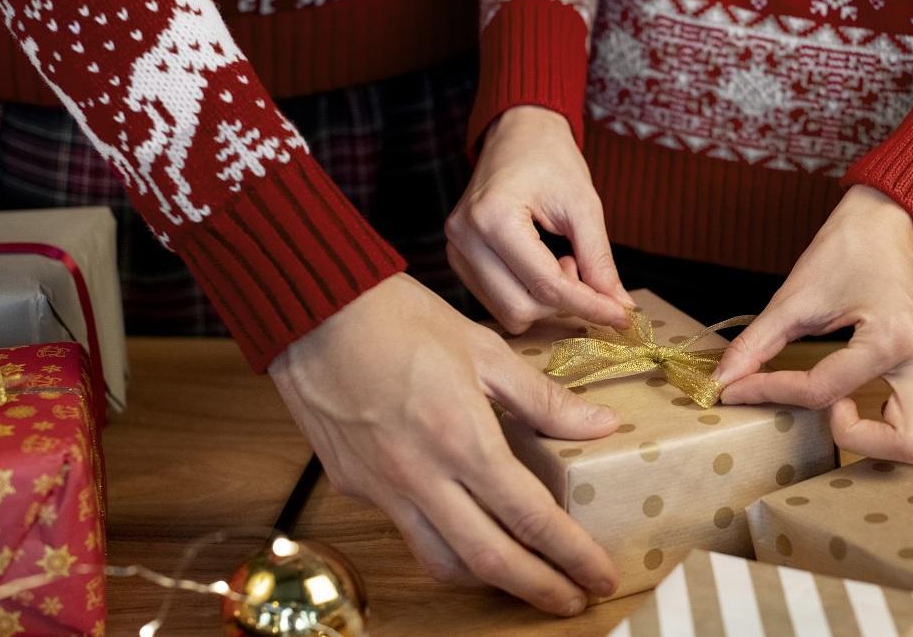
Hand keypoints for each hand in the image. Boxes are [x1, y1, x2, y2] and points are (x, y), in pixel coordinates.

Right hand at [269, 274, 619, 614]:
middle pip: (489, 561)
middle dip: (539, 589)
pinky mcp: (354, 486)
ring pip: (440, 561)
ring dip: (488, 578)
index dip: (572, 556)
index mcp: (462, 438)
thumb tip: (599, 425)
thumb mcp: (484, 348)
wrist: (312, 311)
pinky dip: (442, 541)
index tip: (599, 576)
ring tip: (522, 573)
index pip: (531, 518)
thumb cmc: (397, 318)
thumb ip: (543, 398)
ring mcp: (382, 488)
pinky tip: (462, 523)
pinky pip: (404, 530)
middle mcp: (421, 476)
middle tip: (572, 601)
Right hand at [446, 105, 632, 332]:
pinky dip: (527, 294)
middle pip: (522, 307)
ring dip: (544, 299)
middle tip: (579, 265)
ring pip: (508, 311)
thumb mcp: (584, 205)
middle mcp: (465, 236)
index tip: (622, 317)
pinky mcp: (458, 258)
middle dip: (562, 302)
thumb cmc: (551, 159)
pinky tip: (538, 264)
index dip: (589, 305)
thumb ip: (599, 260)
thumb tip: (619, 308)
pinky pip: (497, 301)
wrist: (517, 133)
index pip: (546, 284)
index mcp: (493, 217)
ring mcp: (456, 249)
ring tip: (558, 260)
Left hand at [712, 185, 912, 462]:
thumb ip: (756, 344)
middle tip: (831, 409)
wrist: (889, 220)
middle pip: (907, 443)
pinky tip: (880, 412)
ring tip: (860, 414)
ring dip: (901, 444)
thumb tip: (723, 382)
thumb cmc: (847, 249)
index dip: (771, 392)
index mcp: (892, 337)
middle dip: (858, 441)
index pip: (824, 392)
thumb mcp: (795, 297)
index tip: (741, 388)